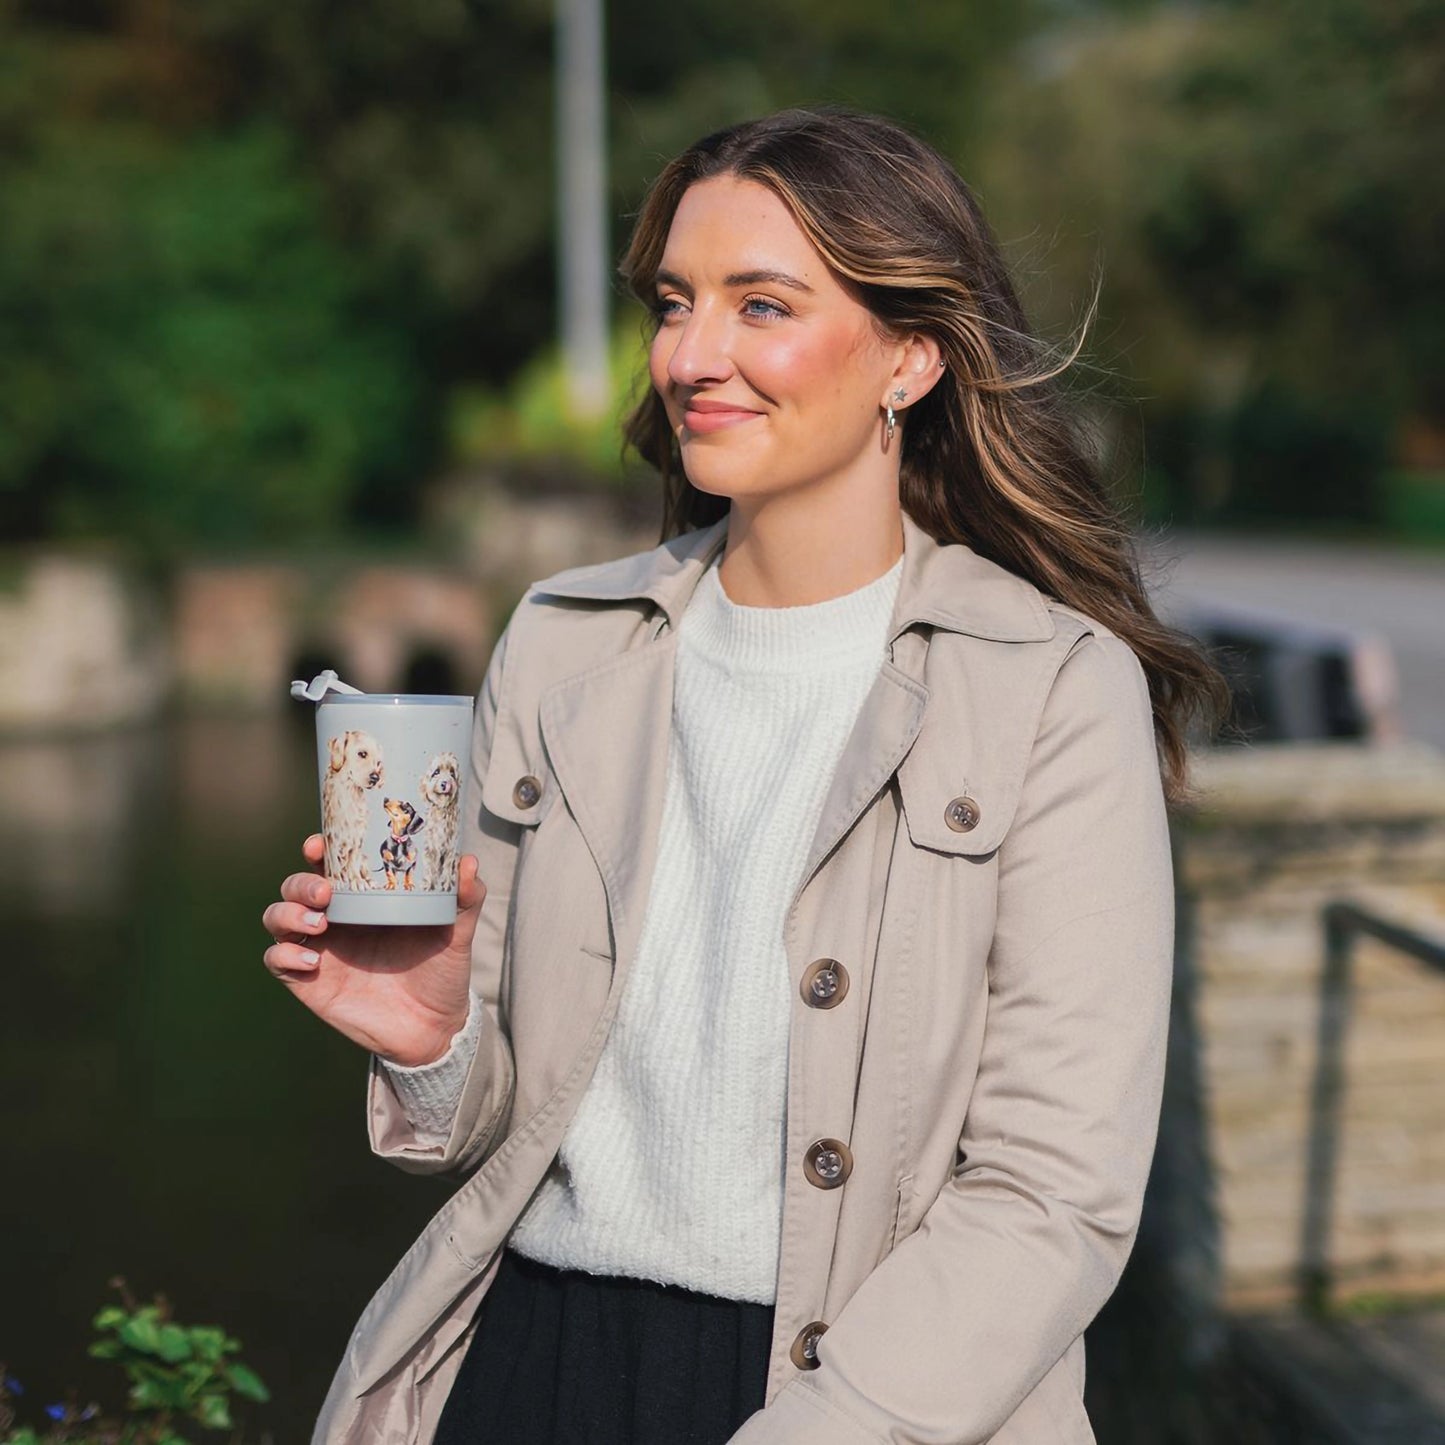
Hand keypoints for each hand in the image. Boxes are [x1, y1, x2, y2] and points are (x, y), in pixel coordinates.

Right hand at [261, 834, 484, 1066]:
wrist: (434, 1025)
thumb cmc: (441, 969)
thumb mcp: (457, 931)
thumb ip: (465, 897)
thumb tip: (467, 862)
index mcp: (364, 896)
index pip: (329, 863)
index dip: (317, 849)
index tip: (319, 844)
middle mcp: (336, 917)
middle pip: (295, 886)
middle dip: (301, 883)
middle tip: (326, 892)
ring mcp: (320, 947)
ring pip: (277, 917)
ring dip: (288, 914)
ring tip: (321, 925)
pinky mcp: (309, 981)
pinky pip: (277, 961)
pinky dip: (285, 955)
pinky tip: (315, 962)